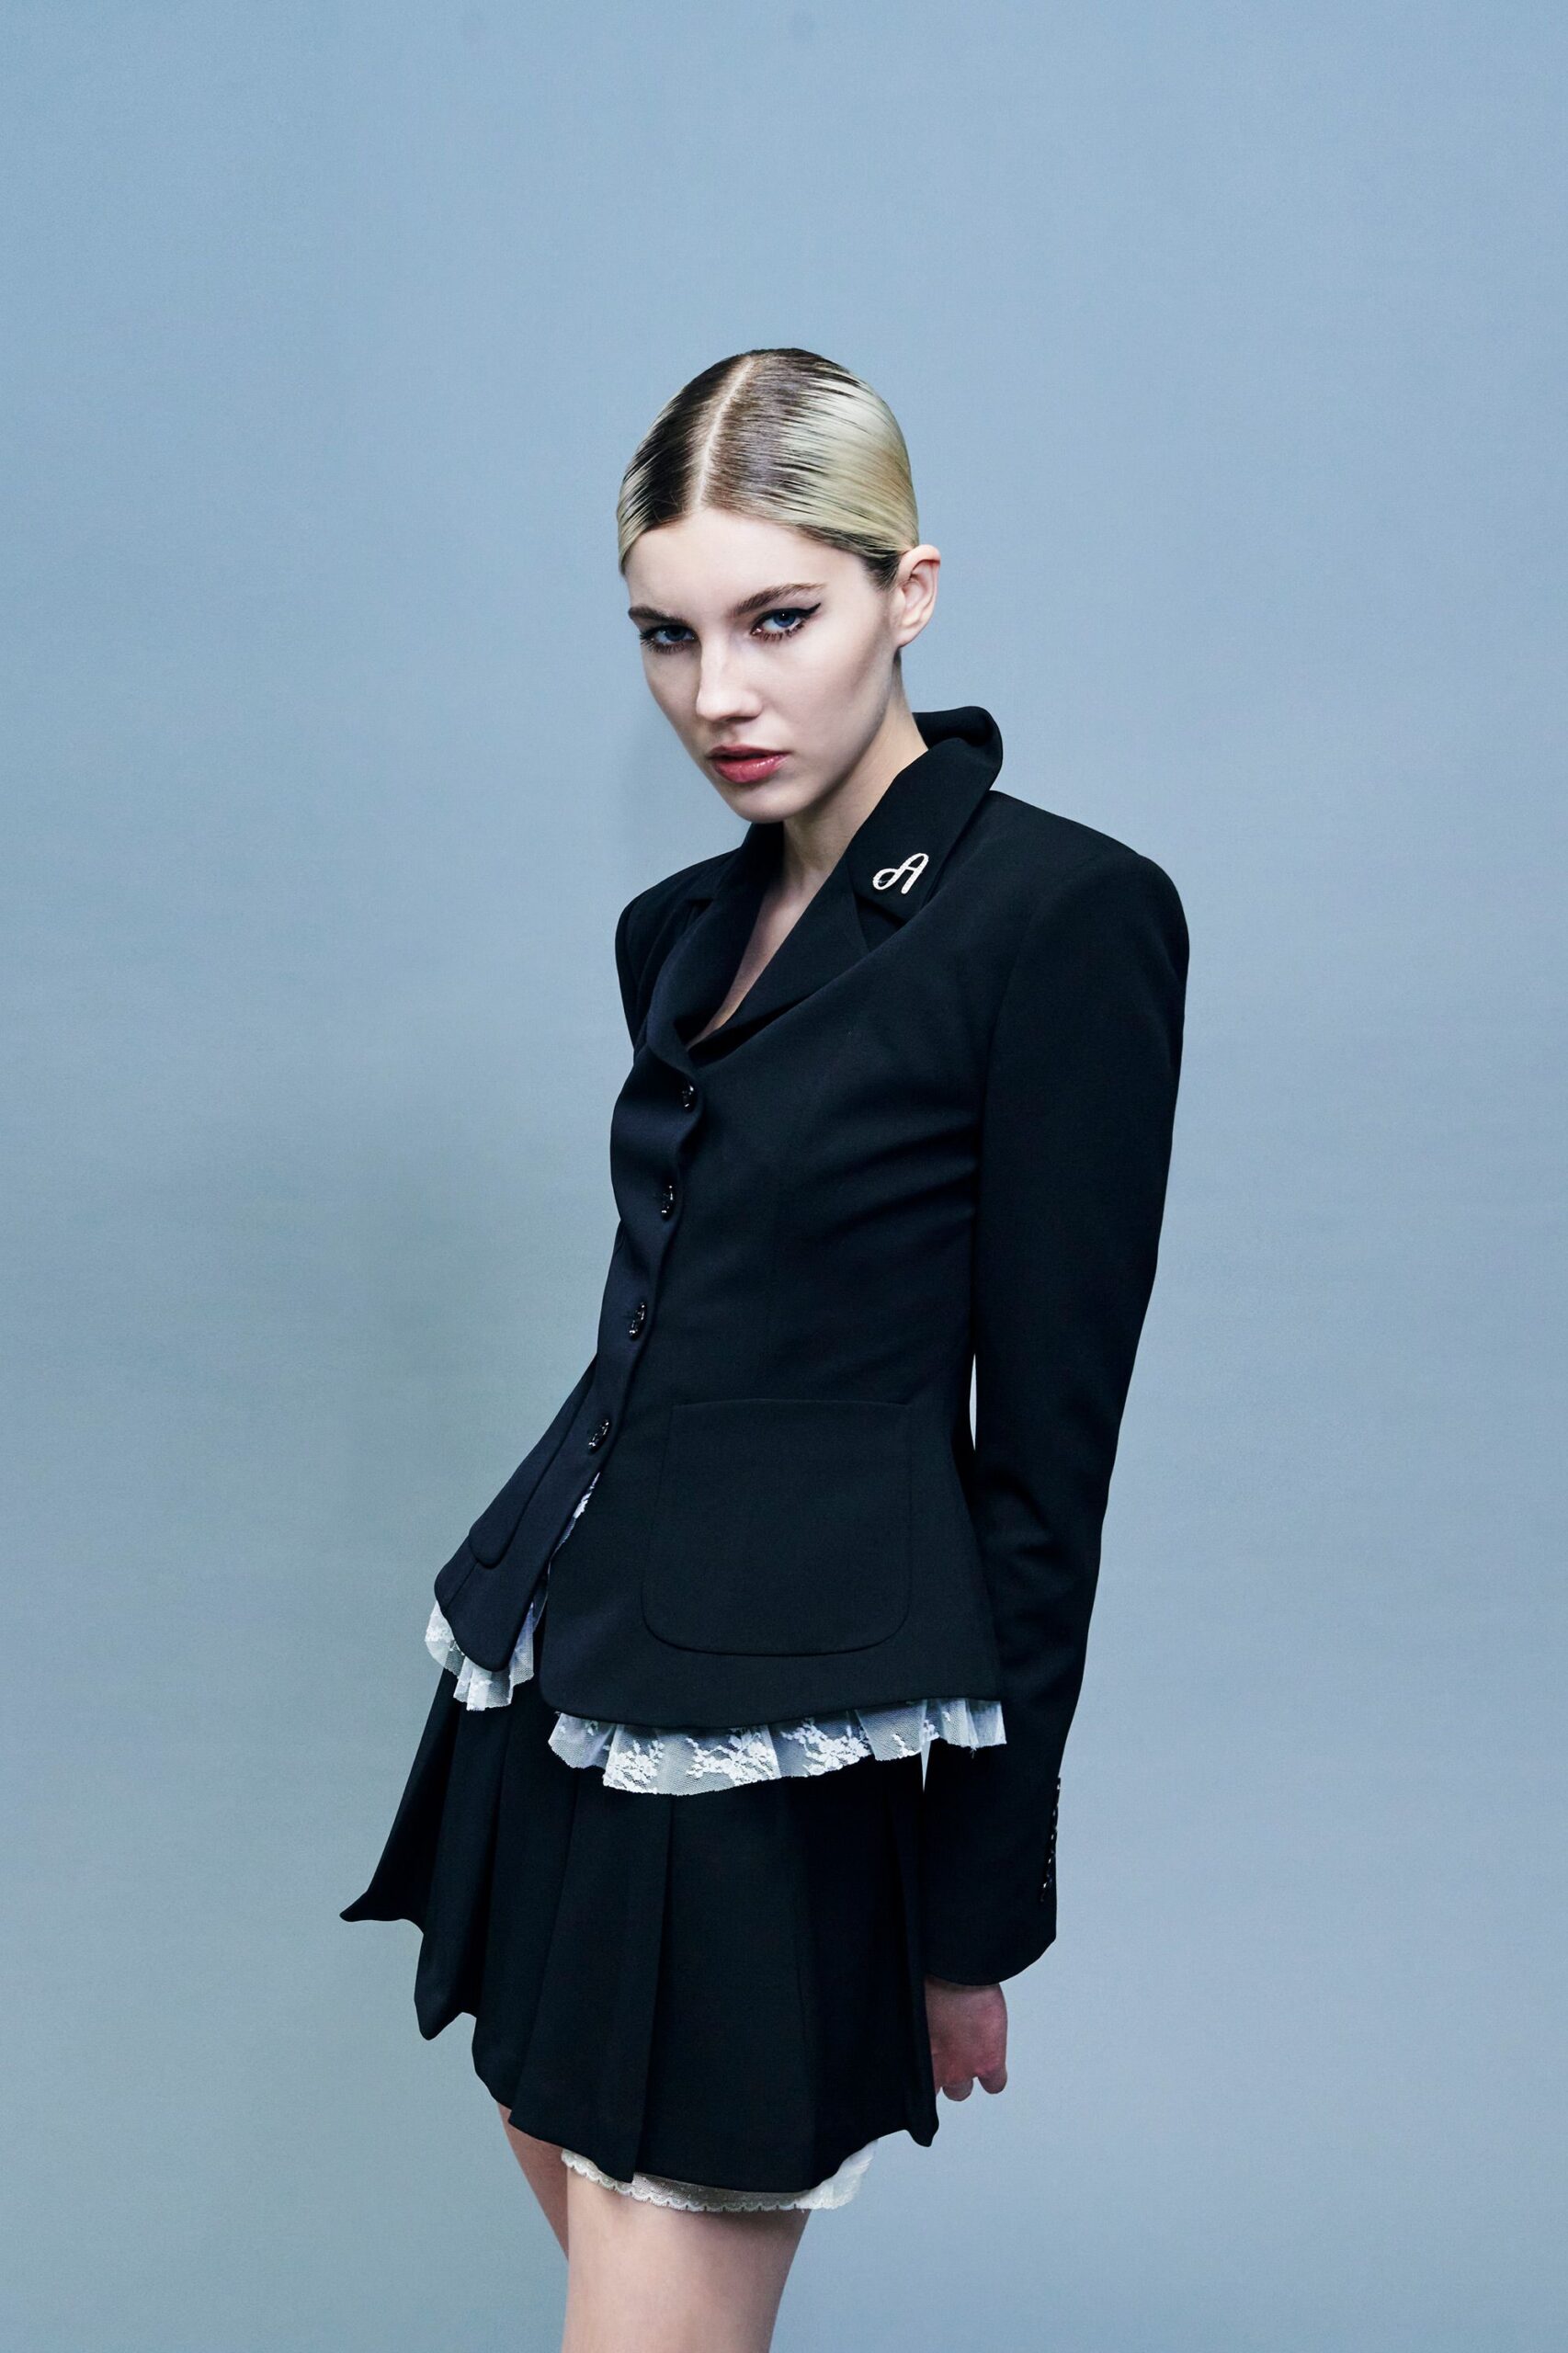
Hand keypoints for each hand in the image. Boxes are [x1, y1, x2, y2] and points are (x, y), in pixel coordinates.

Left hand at [923, 1974, 1007, 2098]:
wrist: (955, 1973)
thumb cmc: (929, 1982)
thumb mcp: (909, 2012)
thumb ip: (914, 2034)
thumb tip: (912, 2032)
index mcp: (915, 2057)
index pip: (916, 2086)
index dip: (922, 2077)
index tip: (923, 2068)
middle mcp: (938, 2068)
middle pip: (937, 2089)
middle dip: (941, 2074)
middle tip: (944, 2055)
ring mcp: (964, 2068)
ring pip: (962, 2091)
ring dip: (964, 2077)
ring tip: (965, 2054)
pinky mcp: (989, 2062)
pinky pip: (995, 2085)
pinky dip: (994, 2078)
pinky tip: (990, 2062)